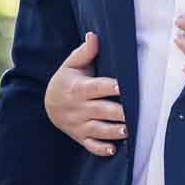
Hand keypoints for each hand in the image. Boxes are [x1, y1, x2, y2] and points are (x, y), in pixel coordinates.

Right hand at [41, 32, 124, 156]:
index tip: (121, 86)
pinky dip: (101, 149)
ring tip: (129, 131)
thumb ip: (84, 52)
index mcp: (78, 88)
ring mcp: (79, 125)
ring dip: (113, 131)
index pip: (95, 87)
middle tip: (136, 113)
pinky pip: (90, 146)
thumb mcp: (71, 65)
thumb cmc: (67, 80)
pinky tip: (114, 149)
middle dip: (118, 113)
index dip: (108, 87)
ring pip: (98, 130)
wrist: (48, 104)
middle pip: (100, 111)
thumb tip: (94, 35)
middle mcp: (78, 108)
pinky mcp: (80, 137)